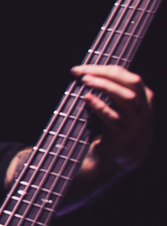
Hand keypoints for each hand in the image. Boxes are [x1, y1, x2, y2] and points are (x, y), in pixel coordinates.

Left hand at [74, 64, 152, 181]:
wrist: (122, 157)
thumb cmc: (118, 125)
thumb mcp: (120, 106)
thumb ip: (112, 90)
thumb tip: (86, 71)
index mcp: (145, 97)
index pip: (127, 76)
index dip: (105, 68)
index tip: (81, 68)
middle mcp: (144, 108)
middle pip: (131, 82)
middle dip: (107, 74)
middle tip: (83, 74)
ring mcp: (137, 123)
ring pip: (126, 99)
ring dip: (105, 87)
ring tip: (86, 81)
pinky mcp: (125, 137)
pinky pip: (113, 118)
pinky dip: (100, 106)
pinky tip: (87, 98)